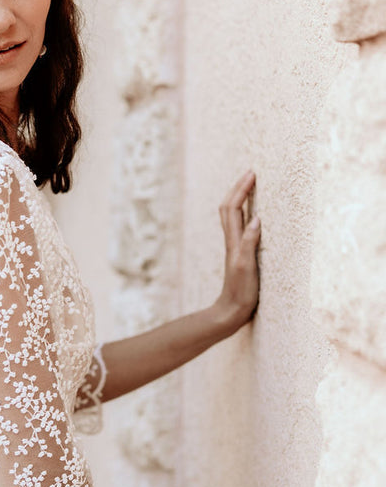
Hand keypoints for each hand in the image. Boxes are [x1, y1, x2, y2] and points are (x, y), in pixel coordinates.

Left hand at [213, 170, 259, 334]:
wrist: (230, 312)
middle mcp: (232, 241)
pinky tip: (254, 215)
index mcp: (233, 241)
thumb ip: (249, 243)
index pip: (234, 208)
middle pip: (229, 207)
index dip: (241, 189)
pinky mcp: (240, 255)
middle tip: (251, 174)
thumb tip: (256, 218)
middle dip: (238, 188)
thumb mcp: (246, 267)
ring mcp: (235, 248)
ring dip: (240, 198)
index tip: (252, 173)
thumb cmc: (240, 292)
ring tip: (250, 186)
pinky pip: (240, 227)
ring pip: (233, 216)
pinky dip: (245, 214)